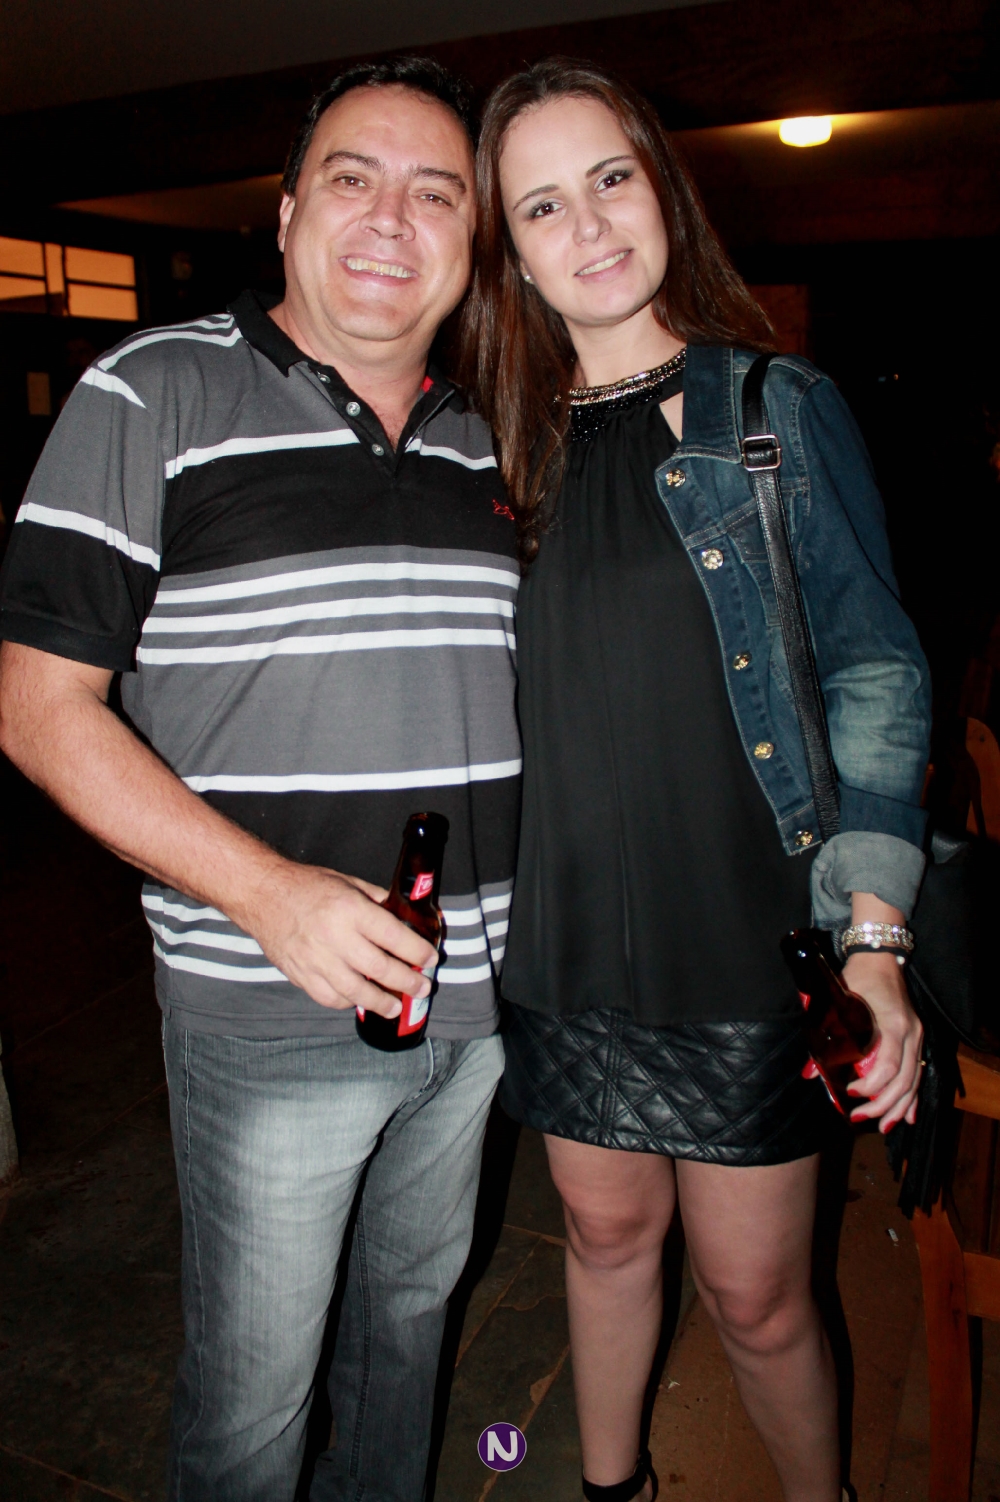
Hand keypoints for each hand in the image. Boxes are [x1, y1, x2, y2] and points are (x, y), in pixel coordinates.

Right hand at [237, 860, 437, 1016]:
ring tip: (396, 1006)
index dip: (417, 951)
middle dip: (407, 982)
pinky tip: (359, 1000)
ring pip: (356, 991)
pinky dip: (348, 1002)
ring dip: (381, 1002)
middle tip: (422, 987)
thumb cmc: (307, 886)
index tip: (430, 959)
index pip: (393, 937)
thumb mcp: (348, 883)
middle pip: (380, 969)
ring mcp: (316, 959)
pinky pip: (330, 997)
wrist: (262, 894)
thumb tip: (406, 914)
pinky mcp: (300, 974)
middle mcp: (334, 937)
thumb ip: (377, 901)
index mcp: (350, 910)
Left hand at [842, 950, 922, 1131]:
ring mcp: (917, 1037)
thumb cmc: (857, 979)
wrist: (880, 959)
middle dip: (882, 1105)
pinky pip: (918, 1074)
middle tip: (859, 1117)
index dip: (871, 1086)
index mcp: (892, 1024)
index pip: (888, 1066)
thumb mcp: (839, 1003)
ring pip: (913, 1081)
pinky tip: (908, 1116)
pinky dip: (912, 1097)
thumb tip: (811, 1072)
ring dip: (898, 1107)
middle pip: (903, 1080)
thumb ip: (827, 1035)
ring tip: (882, 1126)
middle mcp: (910, 1033)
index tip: (851, 1093)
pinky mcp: (917, 1039)